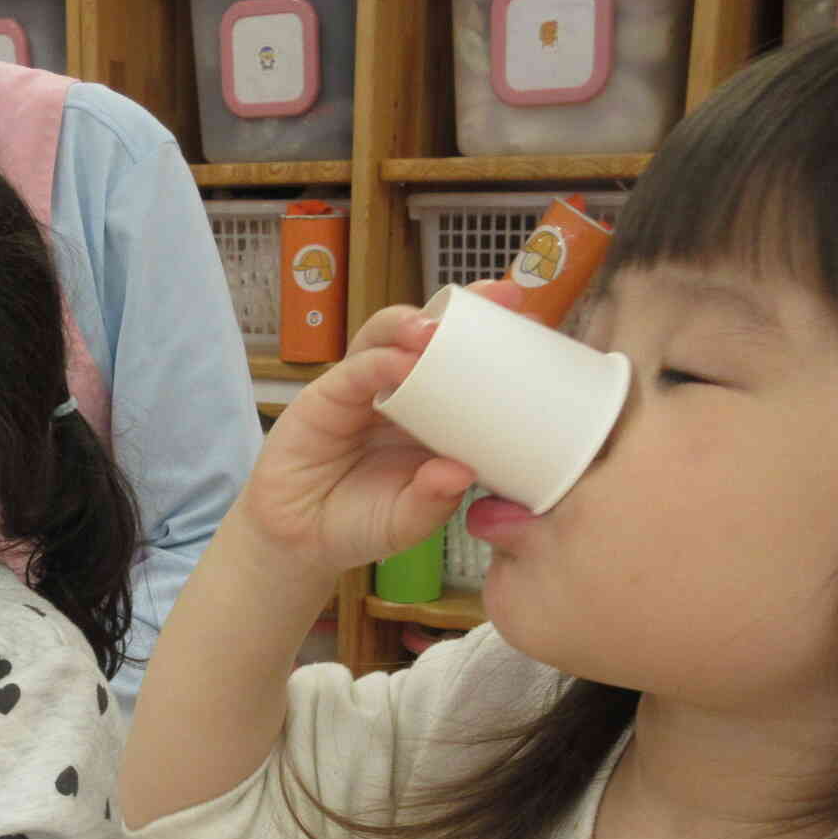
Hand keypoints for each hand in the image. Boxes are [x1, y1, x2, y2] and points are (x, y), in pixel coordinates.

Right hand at [240, 280, 522, 571]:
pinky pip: (355, 371)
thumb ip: (434, 500)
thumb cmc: (360, 524)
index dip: (498, 339)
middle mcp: (401, 391)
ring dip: (415, 325)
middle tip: (503, 296)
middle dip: (467, 309)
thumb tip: (462, 472)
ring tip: (438, 329)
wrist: (300, 542)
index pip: (467, 362)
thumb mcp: (409, 521)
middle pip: (431, 334)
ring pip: (389, 337)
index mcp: (433, 414)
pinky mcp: (325, 397)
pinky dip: (378, 363)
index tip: (536, 321)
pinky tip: (400, 363)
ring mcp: (363, 389)